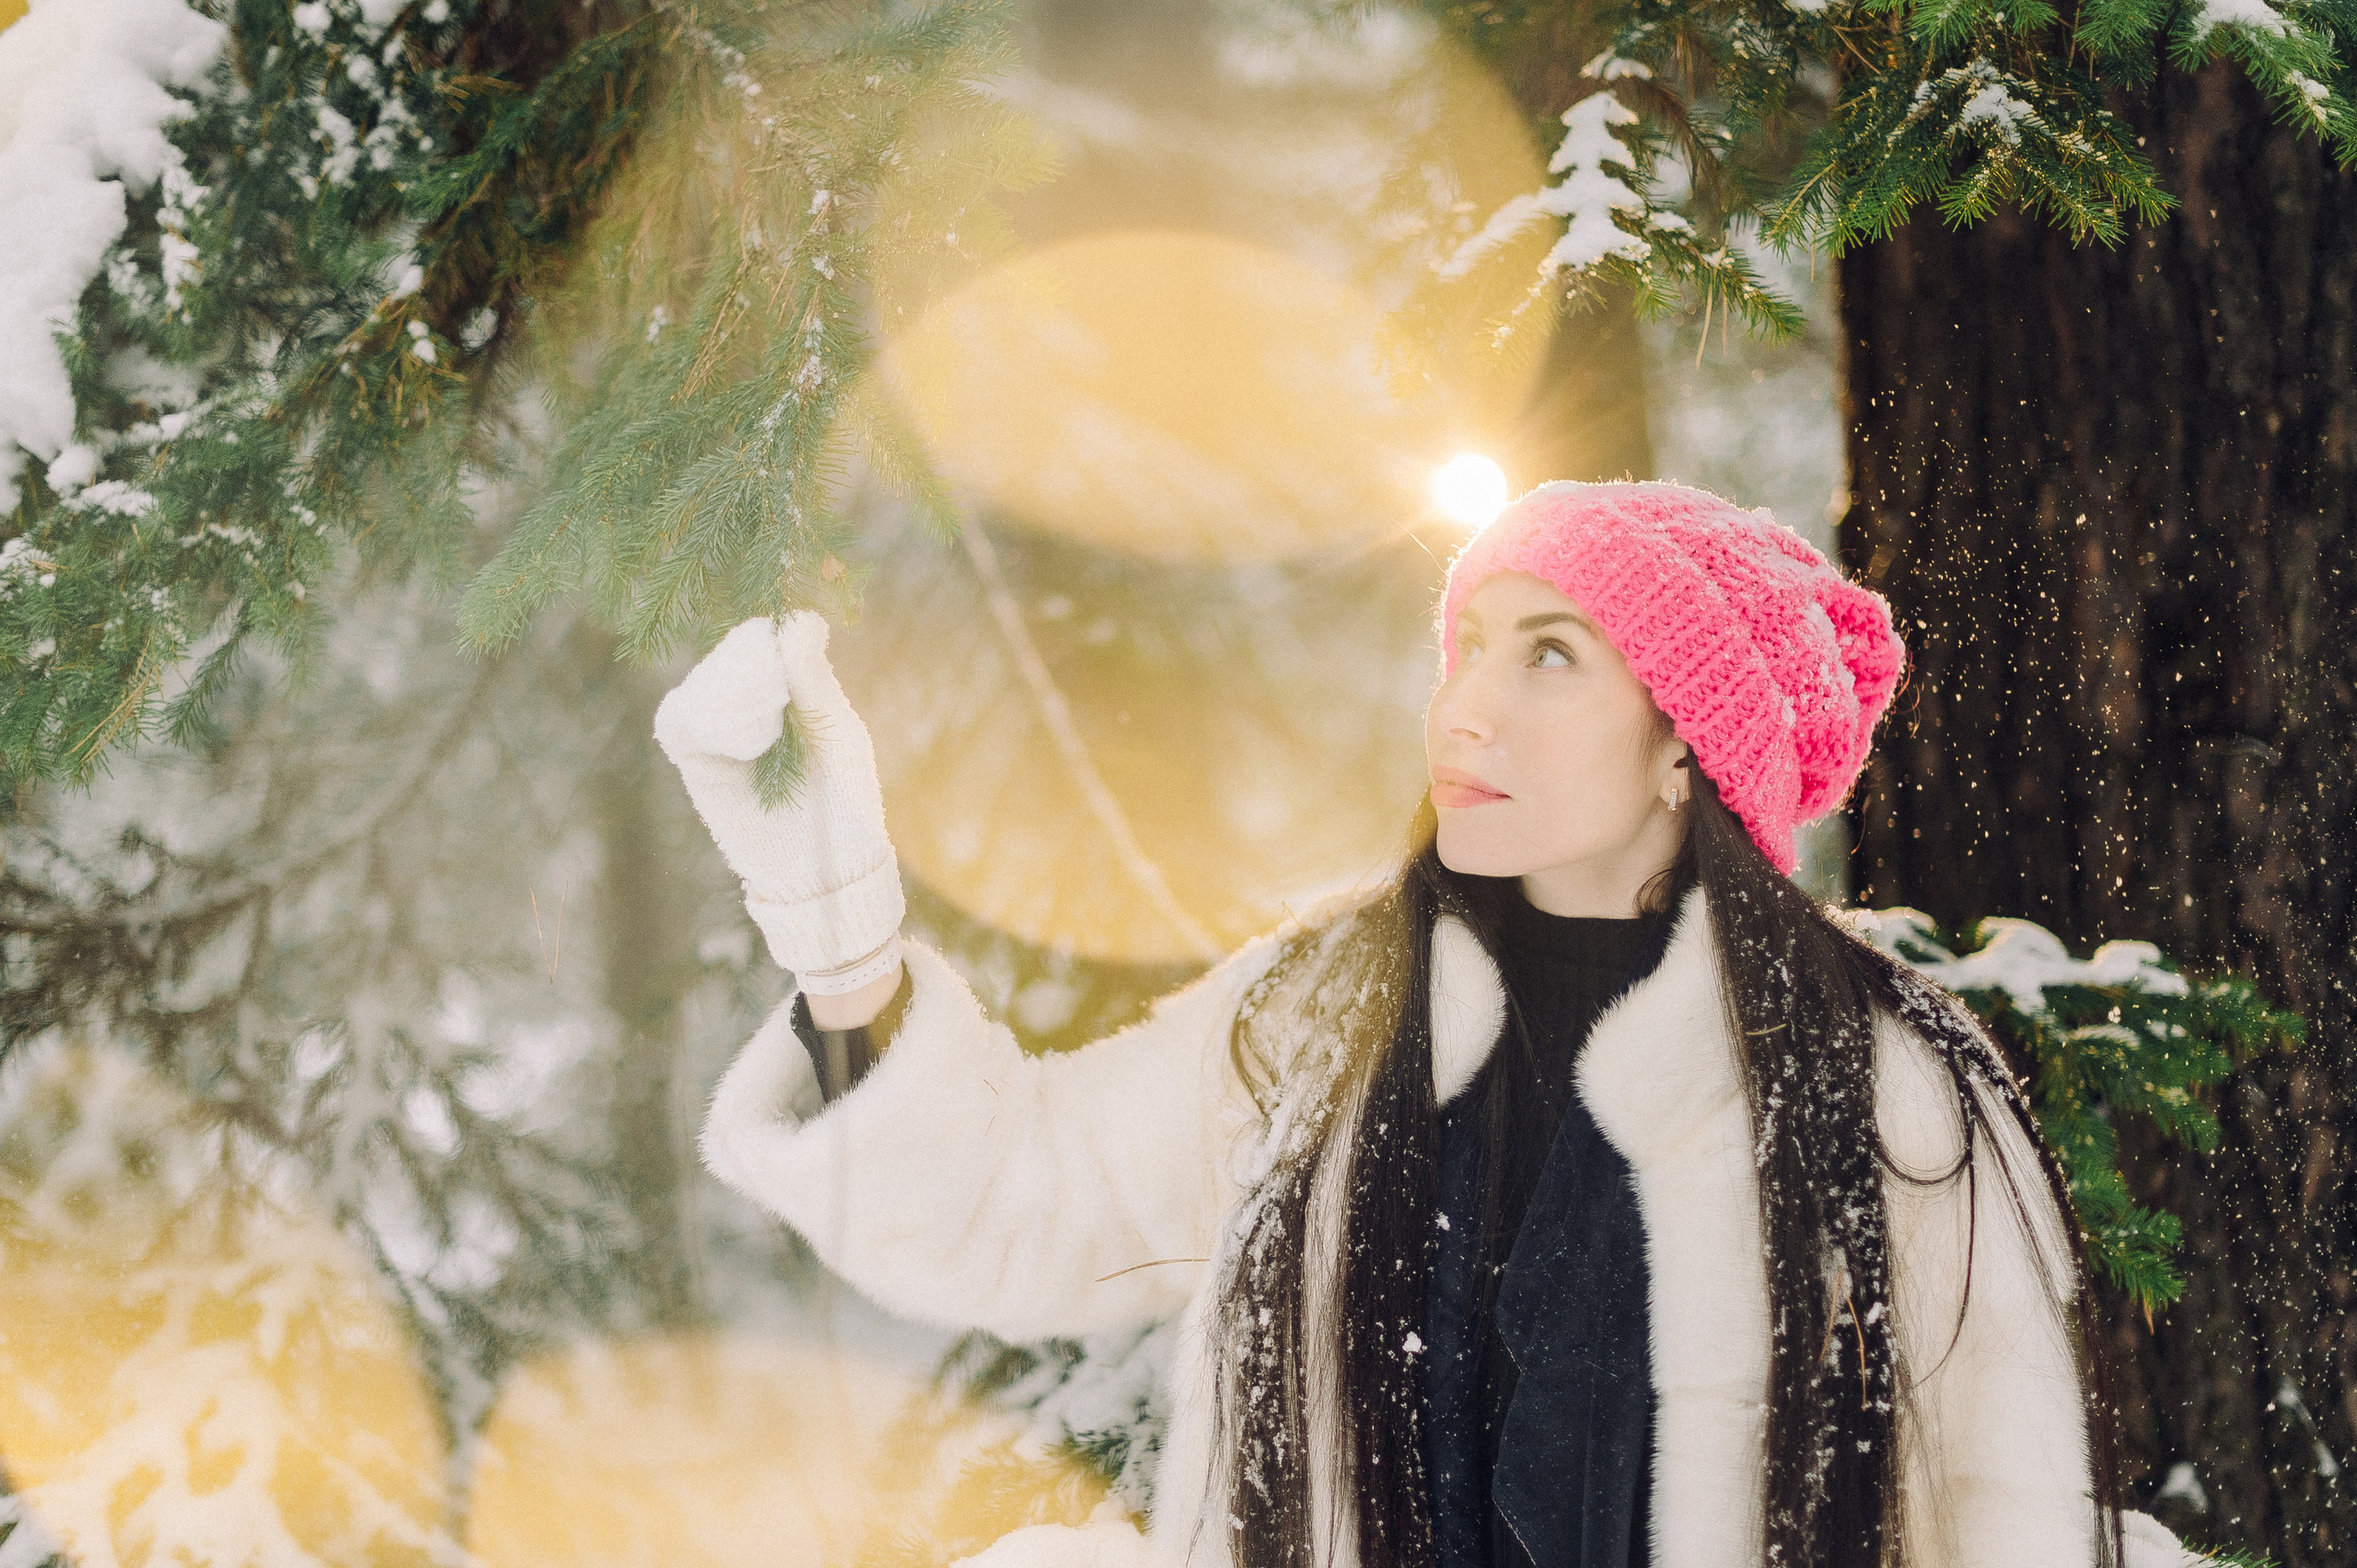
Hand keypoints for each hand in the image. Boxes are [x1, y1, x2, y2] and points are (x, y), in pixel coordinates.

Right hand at [655, 613, 903, 993]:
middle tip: (777, 704)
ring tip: (763, 733)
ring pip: (702, 682)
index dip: (770, 637)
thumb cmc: (843, 799)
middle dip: (752, 668)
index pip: (768, 636)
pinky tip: (738, 741)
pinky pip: (678, 721)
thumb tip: (798, 618)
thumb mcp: (836, 733)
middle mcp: (753, 701)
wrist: (822, 868)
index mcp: (794, 687)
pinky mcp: (695, 760)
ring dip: (729, 694)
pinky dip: (702, 720)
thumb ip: (814, 680)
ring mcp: (720, 728)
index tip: (785, 651)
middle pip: (733, 652)